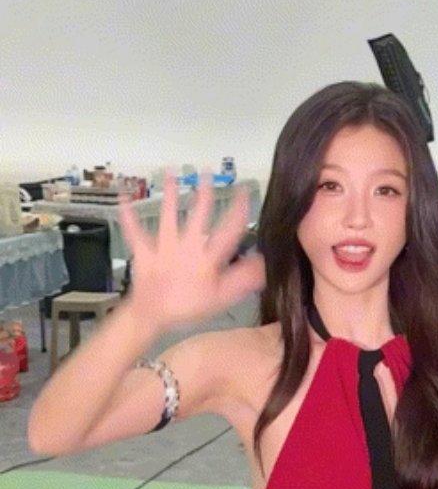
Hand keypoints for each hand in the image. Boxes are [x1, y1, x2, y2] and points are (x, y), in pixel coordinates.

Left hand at [118, 169, 265, 331]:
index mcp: (208, 257)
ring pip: (168, 216)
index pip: (228, 229)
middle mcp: (187, 246)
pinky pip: (135, 231)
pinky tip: (123, 197)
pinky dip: (127, 215)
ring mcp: (164, 246)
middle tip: (207, 172)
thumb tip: (264, 261)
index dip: (238, 209)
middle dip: (204, 193)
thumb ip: (244, 278)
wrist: (152, 316)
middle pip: (198, 215)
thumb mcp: (223, 297)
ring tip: (170, 172)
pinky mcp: (145, 251)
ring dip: (170, 194)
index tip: (244, 191)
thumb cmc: (189, 308)